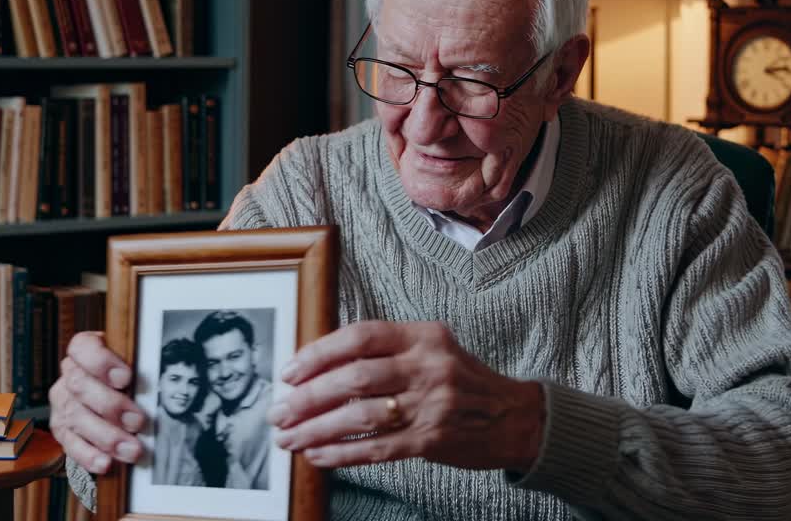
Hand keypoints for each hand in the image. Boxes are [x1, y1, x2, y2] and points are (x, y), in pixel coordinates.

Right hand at [49, 331, 146, 474]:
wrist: (110, 395)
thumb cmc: (128, 376)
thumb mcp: (134, 364)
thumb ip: (140, 369)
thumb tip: (160, 384)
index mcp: (84, 350)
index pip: (82, 347)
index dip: (101, 362)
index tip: (126, 378)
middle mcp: (69, 374)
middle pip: (80, 386)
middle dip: (111, 406)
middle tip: (137, 422)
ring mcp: (62, 402)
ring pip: (76, 417)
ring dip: (106, 436)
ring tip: (131, 450)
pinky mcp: (62, 429)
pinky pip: (70, 444)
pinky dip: (89, 455)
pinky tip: (106, 463)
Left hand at [267, 321, 544, 472]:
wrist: (513, 417)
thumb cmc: (460, 381)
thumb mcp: (431, 349)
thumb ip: (385, 352)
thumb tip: (317, 367)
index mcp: (423, 335)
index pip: (360, 337)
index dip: (319, 354)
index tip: (289, 372)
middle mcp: (428, 366)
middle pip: (354, 378)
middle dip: (307, 397)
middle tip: (278, 411)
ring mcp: (431, 405)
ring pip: (359, 417)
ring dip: (316, 429)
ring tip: (289, 438)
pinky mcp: (431, 441)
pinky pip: (375, 449)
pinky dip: (341, 453)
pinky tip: (318, 455)